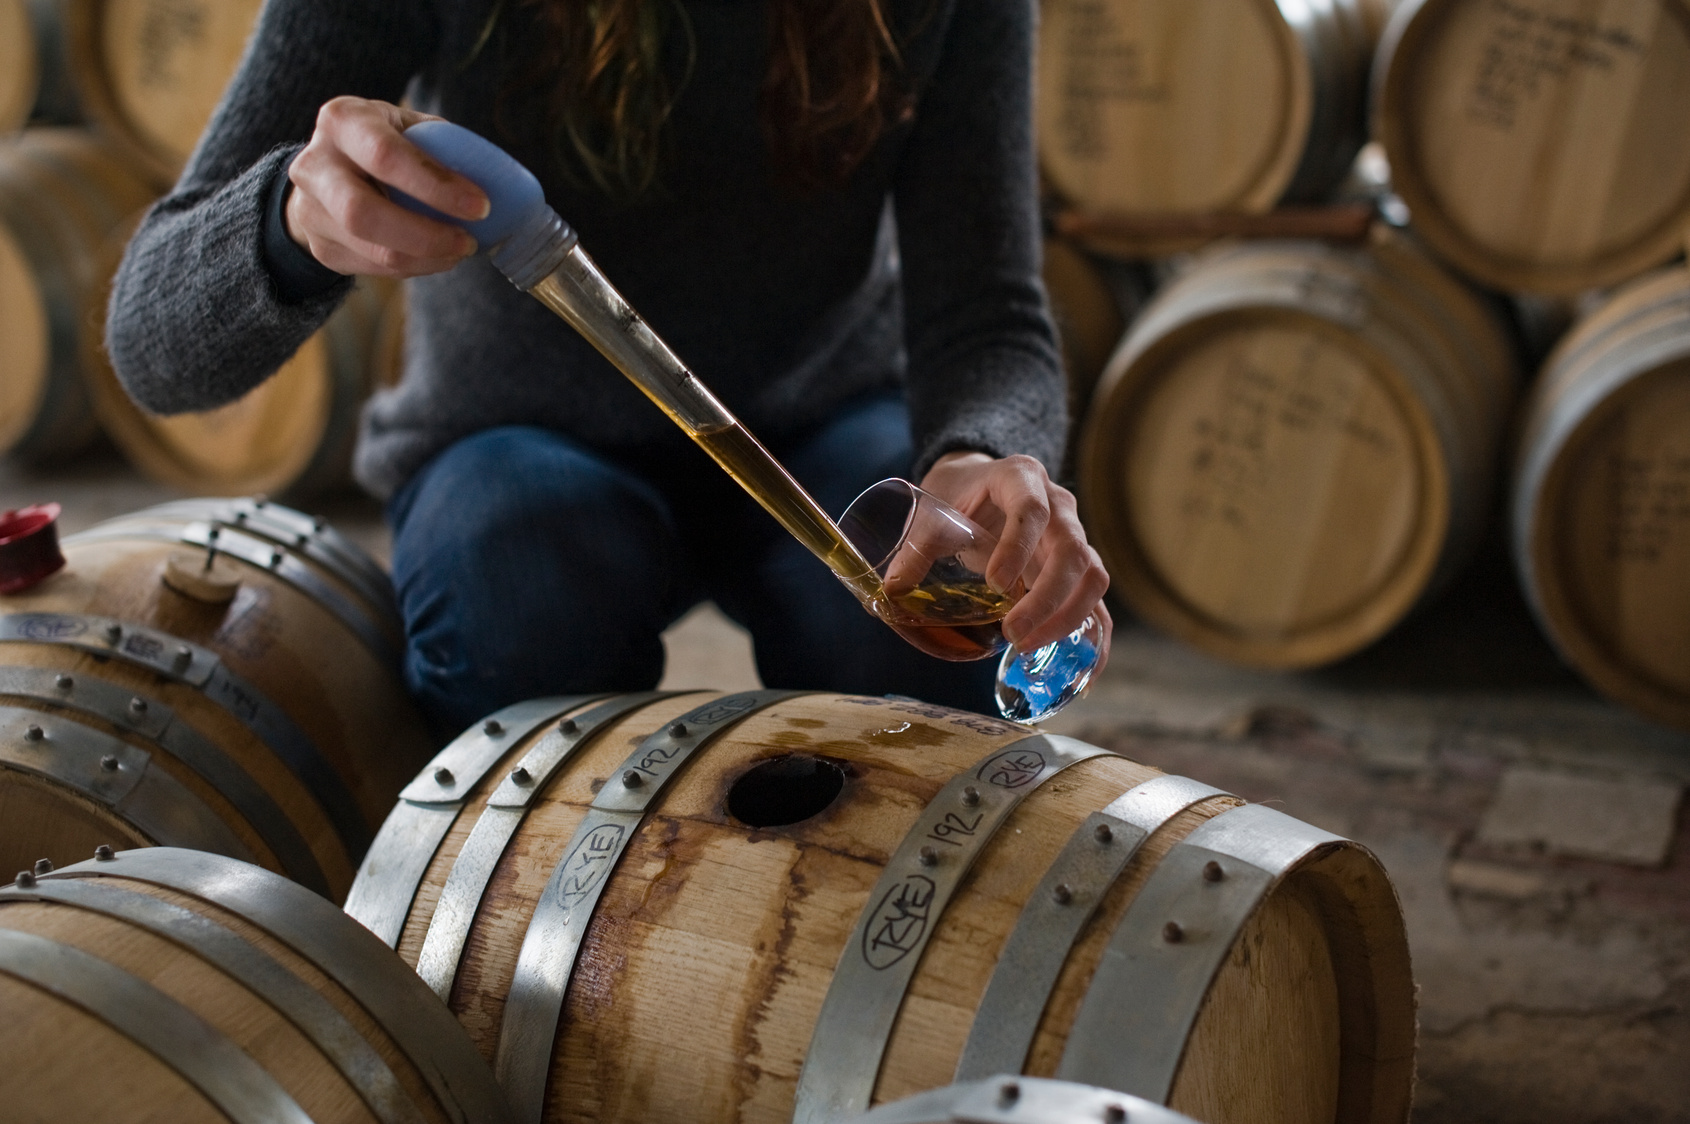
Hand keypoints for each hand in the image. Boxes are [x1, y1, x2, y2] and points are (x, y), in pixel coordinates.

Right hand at [284, 96, 488, 277]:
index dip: (436, 186)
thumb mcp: (407, 127)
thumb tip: (500, 183)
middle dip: (426, 234)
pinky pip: (377, 268)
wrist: (327, 169)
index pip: (386, 156)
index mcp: (342, 121)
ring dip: (428, 258)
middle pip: (364, 213)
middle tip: (468, 241)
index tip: (481, 206)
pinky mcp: (322, 247)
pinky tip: (438, 256)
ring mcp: (310, 211)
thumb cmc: (383, 142)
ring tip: (460, 250)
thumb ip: (442, 147)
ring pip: (373, 250)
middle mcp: (315, 165)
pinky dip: (417, 267)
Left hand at [919, 451, 1110, 663]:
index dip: (1018, 547)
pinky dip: (1096, 635)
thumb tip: (893, 591)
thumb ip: (915, 549)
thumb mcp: (932, 513)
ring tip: (1026, 646)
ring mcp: (1074, 535)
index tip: (995, 583)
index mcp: (1021, 478)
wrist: (977, 481)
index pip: (1032, 509)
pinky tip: (1085, 671)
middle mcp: (1058, 505)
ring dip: (1068, 617)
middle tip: (1013, 634)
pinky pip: (1096, 600)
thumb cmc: (957, 495)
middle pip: (1073, 549)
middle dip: (1047, 598)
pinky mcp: (1078, 567)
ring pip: (1092, 575)